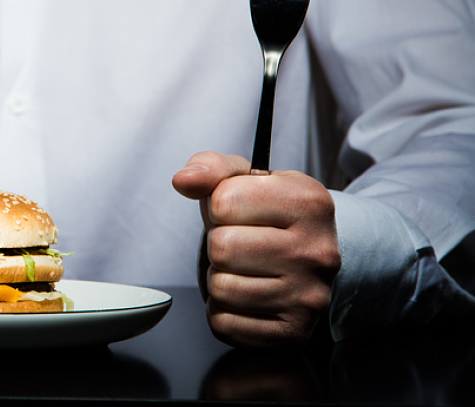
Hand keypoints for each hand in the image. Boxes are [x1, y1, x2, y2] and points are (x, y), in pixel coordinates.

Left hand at [172, 151, 340, 347]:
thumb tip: (184, 180)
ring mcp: (309, 296)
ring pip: (221, 288)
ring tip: (245, 269)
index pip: (223, 201)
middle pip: (222, 247)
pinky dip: (224, 311)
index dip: (219, 206)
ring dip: (221, 278)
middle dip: (219, 244)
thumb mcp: (244, 179)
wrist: (307, 259)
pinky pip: (224, 323)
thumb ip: (210, 168)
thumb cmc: (267, 216)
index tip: (238, 210)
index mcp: (308, 202)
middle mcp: (317, 251)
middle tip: (241, 243)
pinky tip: (247, 295)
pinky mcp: (293, 333)